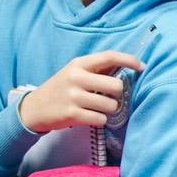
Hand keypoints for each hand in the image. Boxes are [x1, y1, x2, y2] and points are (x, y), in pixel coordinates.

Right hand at [18, 51, 144, 133]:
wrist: (34, 108)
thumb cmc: (61, 88)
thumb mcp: (75, 73)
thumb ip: (97, 69)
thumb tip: (128, 66)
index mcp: (79, 64)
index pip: (109, 56)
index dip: (129, 60)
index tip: (142, 66)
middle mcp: (76, 77)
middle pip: (115, 85)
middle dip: (118, 94)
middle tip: (110, 97)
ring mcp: (73, 96)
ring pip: (110, 105)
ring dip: (109, 109)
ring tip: (98, 108)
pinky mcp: (71, 114)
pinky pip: (100, 119)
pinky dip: (100, 120)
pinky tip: (91, 117)